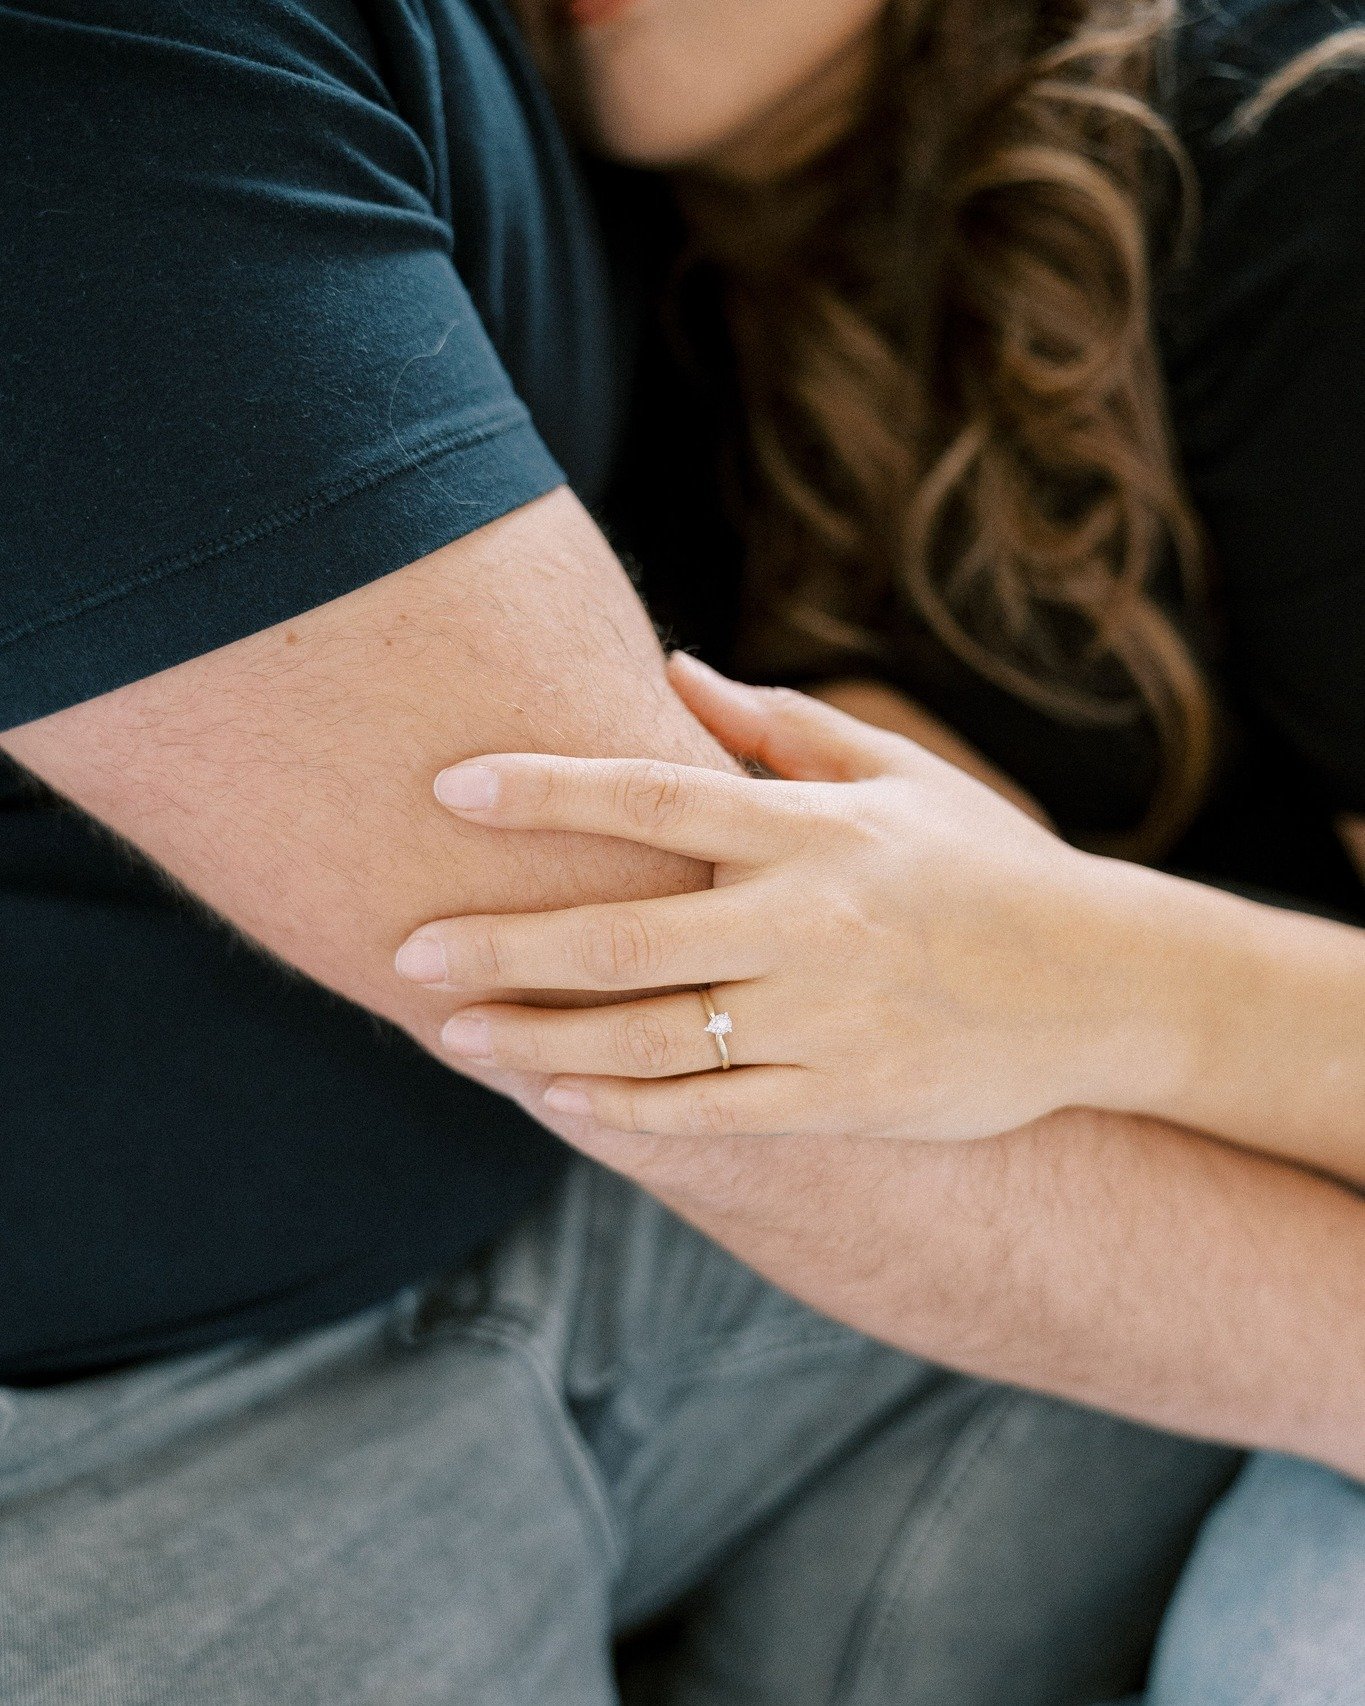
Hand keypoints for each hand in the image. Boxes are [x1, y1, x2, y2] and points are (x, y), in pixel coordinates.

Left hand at [396, 653, 1171, 1142]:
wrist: (1102, 985)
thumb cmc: (987, 865)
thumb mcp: (899, 777)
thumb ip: (780, 728)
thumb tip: (675, 672)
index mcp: (813, 831)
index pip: (652, 795)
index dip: (544, 792)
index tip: (450, 787)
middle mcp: (805, 924)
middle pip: (620, 937)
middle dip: (501, 945)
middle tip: (408, 951)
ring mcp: (821, 1020)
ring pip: (648, 1039)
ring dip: (538, 1039)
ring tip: (454, 1036)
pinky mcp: (839, 1098)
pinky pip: (710, 1113)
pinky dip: (625, 1112)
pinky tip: (556, 1101)